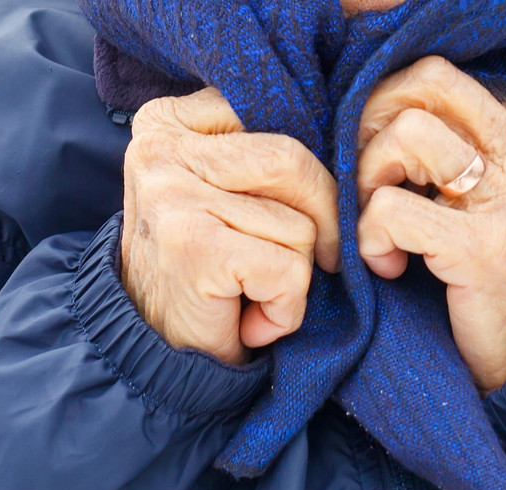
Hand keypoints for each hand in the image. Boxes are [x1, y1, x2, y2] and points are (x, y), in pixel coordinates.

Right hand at [120, 88, 340, 364]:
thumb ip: (261, 149)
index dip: (307, 175)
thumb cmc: (203, 271)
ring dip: (296, 274)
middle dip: (318, 223)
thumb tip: (348, 133)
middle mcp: (159, 149)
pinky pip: (289, 268)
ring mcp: (172, 196)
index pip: (277, 113)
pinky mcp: (192, 246)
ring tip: (253, 294)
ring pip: (298, 220)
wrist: (156, 359)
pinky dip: (286, 308)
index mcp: (166, 120)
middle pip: (295, 161)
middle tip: (295, 266)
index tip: (287, 216)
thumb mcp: (223, 190)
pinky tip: (252, 320)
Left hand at [356, 56, 505, 392]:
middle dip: (373, 128)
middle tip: (371, 184)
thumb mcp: (488, 202)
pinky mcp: (483, 249)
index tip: (384, 166)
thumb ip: (456, 154)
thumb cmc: (493, 281)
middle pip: (425, 85)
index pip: (440, 79)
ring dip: (370, 183)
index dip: (390, 113)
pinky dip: (369, 240)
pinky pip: (390, 210)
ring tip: (381, 227)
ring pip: (407, 135)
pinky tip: (388, 268)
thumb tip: (379, 118)